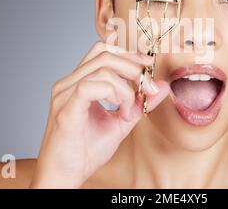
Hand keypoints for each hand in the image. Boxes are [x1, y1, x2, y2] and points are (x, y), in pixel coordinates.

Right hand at [29, 41, 169, 187]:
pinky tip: (118, 110)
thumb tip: (163, 86)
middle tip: (148, 87)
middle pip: (105, 53)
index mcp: (79, 82)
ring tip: (128, 110)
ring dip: (125, 87)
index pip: (103, 52)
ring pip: (102, 67)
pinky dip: (114, 93)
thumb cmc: (86, 150)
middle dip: (133, 67)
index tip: (148, 64)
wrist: (64, 176)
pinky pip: (92, 86)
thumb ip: (139, 103)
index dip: (128, 54)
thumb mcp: (120, 122)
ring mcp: (65, 93)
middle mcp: (69, 82)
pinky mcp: (66, 107)